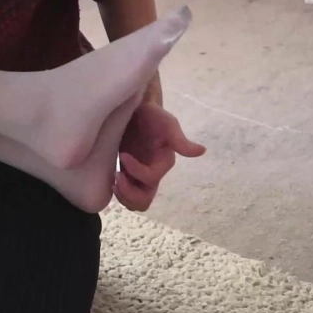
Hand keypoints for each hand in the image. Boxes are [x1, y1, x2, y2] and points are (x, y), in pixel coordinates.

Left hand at [115, 94, 205, 211]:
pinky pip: (125, 194)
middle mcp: (152, 173)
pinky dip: (118, 193)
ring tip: (113, 180)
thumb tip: (202, 151)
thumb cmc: (154, 115)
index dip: (135, 170)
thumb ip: (180, 141)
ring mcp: (139, 176)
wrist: (138, 110)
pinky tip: (110, 179)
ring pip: (134, 202)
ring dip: (123, 196)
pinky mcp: (128, 174)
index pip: (150, 178)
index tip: (123, 154)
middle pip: (144, 201)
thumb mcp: (168, 124)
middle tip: (117, 176)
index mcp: (163, 164)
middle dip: (129, 194)